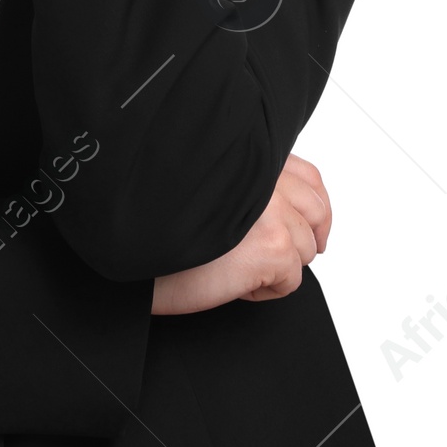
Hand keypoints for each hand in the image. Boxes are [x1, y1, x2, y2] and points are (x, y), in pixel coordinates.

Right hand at [150, 154, 332, 315]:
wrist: (130, 242)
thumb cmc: (156, 216)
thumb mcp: (211, 184)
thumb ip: (247, 182)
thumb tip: (284, 207)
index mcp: (252, 156)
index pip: (308, 177)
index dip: (315, 206)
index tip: (309, 227)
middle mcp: (266, 175)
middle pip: (316, 211)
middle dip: (305, 239)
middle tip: (283, 259)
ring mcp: (272, 209)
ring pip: (305, 249)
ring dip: (276, 266)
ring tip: (235, 266)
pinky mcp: (273, 246)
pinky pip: (292, 279)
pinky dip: (265, 290)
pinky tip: (233, 281)